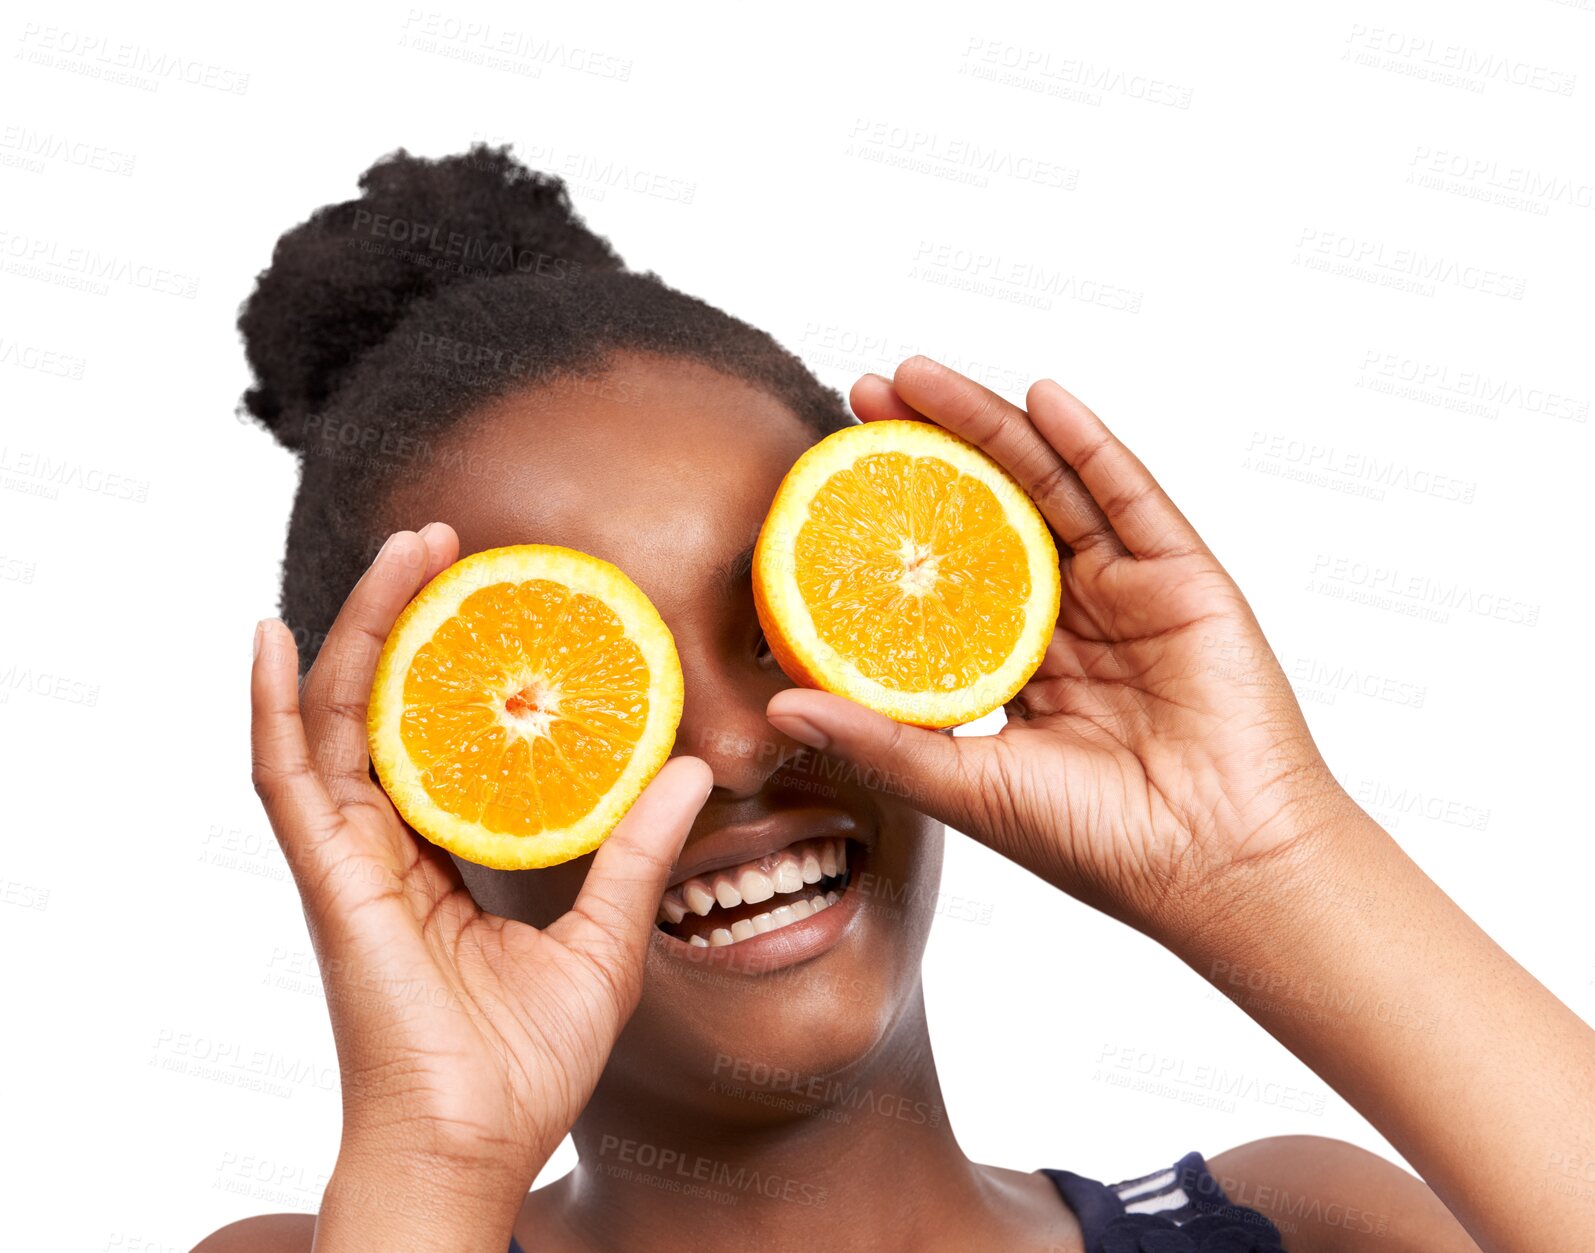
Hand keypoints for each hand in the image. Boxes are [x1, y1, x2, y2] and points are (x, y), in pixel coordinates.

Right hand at [250, 524, 710, 1205]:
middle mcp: (390, 848)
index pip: (447, 737)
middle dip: (411, 618)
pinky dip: (272, 705)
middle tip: (450, 542)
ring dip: (357, 628)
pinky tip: (270, 637)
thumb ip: (636, 853)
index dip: (465, 664)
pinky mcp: (330, 880)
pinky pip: (286, 777)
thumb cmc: (528, 1066)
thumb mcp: (607, 940)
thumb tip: (691, 772)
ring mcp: (352, 861)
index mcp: (447, 861)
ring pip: (337, 718)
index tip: (503, 599)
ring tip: (402, 552)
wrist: (478, 1146)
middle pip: (388, 705)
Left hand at [765, 358, 1350, 940]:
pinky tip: (1039, 397)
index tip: (827, 476)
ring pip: (1049, 485)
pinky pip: (1129, 496)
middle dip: (925, 447)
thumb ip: (879, 738)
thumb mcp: (965, 784)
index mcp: (1018, 665)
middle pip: (988, 508)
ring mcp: (1127, 591)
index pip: (942, 570)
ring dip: (987, 424)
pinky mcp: (1183, 578)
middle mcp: (1070, 618)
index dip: (888, 519)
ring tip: (917, 375)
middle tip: (860, 392)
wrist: (1218, 867)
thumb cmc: (1098, 843)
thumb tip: (775, 710)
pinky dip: (1087, 444)